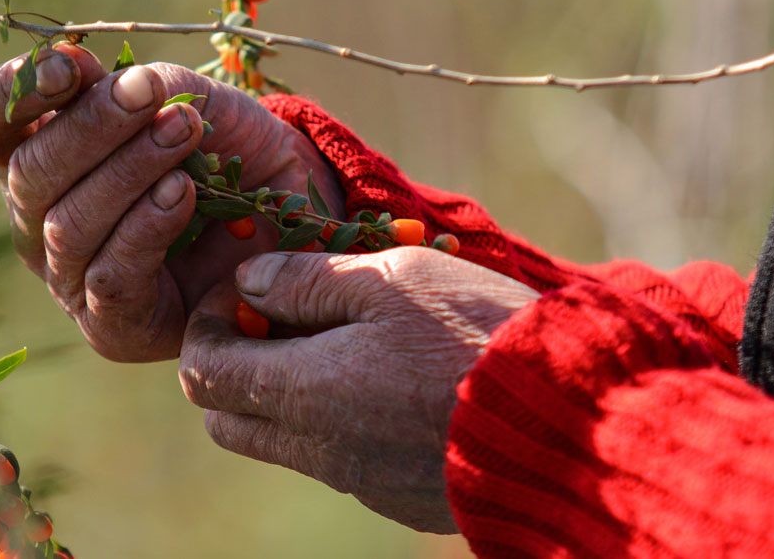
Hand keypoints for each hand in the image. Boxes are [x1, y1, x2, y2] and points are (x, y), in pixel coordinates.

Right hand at [0, 44, 343, 361]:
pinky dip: (146, 227)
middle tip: (146, 93)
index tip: (72, 66)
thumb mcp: (184, 98)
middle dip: (90, 126)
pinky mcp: (110, 323)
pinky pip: (109, 274)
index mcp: (37, 153)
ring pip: (67, 224)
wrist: (287, 217)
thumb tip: (95, 74)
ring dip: (127, 171)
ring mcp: (67, 276)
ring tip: (182, 131)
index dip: (10, 91)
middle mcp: (37, 218)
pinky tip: (182, 191)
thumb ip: (136, 85)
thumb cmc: (222, 150)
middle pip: (28, 172)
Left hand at [179, 246, 539, 532]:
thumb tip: (248, 282)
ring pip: (281, 439)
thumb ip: (308, 280)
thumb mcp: (393, 279)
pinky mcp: (396, 494)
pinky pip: (335, 457)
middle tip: (283, 312)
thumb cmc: (478, 336)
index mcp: (303, 392)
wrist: (571, 425)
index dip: (209, 319)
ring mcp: (357, 479)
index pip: (202, 371)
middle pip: (227, 416)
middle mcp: (318, 449)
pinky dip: (333, 416)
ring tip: (344, 336)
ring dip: (286, 388)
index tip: (246, 286)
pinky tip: (387, 375)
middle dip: (233, 360)